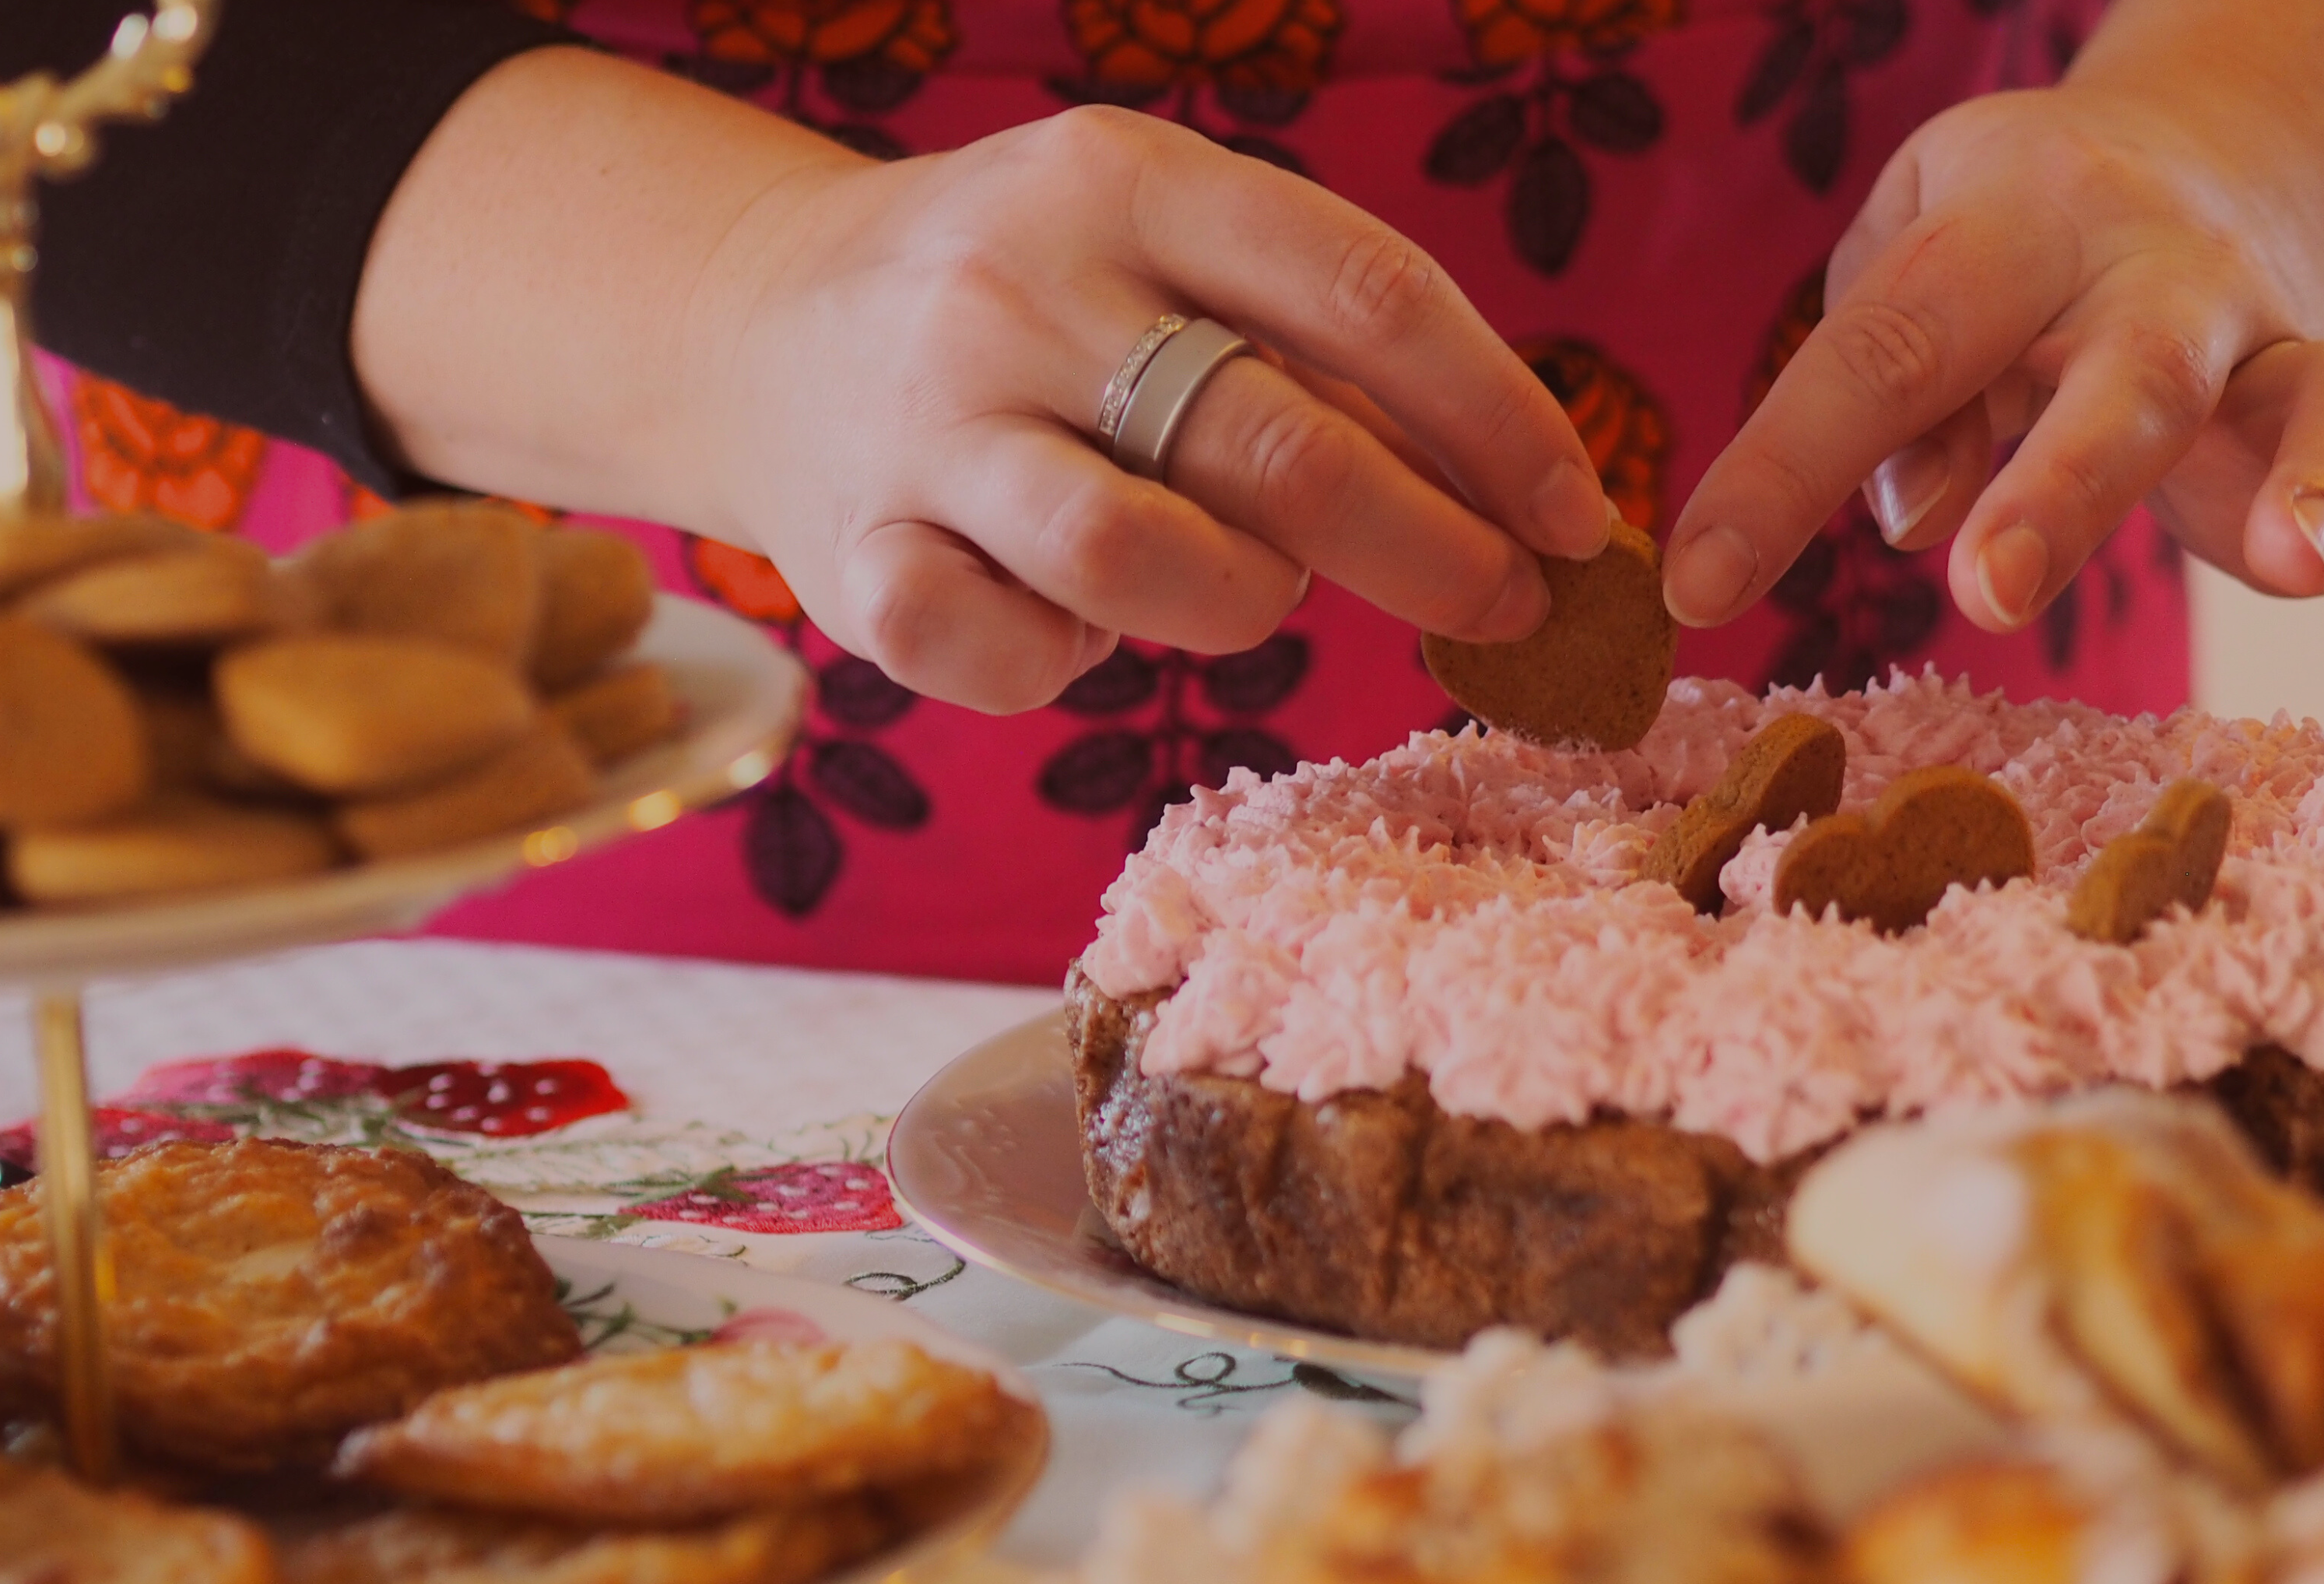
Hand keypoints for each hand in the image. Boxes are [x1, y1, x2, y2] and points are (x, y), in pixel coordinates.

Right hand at [692, 106, 1613, 711]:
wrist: (748, 325)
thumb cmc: (1024, 309)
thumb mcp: (1155, 251)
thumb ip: (1307, 345)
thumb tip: (1516, 492)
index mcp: (1125, 179)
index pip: (1366, 296)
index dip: (1500, 422)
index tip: (1575, 518)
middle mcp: (1020, 287)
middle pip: (1282, 444)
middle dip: (1431, 549)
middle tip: (1500, 607)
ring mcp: (927, 425)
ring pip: (1145, 558)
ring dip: (1246, 605)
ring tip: (1253, 594)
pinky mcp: (855, 561)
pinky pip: (1007, 655)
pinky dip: (1070, 664)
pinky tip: (1070, 627)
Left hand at [1661, 78, 2323, 720]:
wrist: (2217, 146)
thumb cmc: (2010, 239)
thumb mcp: (1915, 252)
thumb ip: (1891, 375)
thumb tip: (1912, 515)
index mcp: (2020, 222)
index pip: (1887, 347)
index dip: (1784, 467)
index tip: (1696, 583)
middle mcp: (2166, 279)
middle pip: (2129, 369)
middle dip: (2065, 479)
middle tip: (1991, 586)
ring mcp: (2279, 353)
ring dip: (2318, 484)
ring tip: (2291, 569)